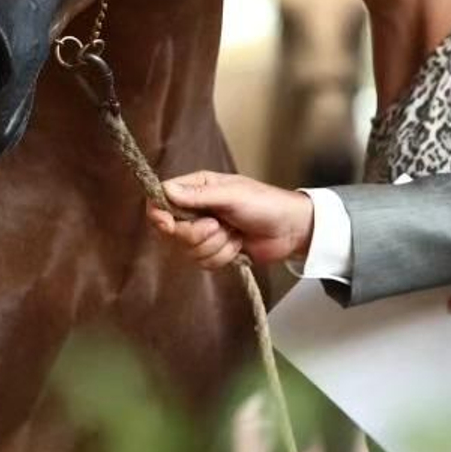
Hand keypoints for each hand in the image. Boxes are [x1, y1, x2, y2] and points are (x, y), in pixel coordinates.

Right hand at [146, 170, 312, 269]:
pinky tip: (238, 246)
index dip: (159, 214)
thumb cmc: (264, 204)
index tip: (167, 224)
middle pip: (172, 231)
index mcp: (197, 188)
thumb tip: (165, 190)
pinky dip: (223, 257)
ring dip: (215, 246)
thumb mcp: (231, 194)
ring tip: (235, 234)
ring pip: (188, 250)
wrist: (290, 230)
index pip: (162, 200)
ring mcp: (205, 233)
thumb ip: (198, 195)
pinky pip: (203, 262)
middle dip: (197, 234)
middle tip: (219, 226)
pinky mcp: (214, 252)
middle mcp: (196, 210)